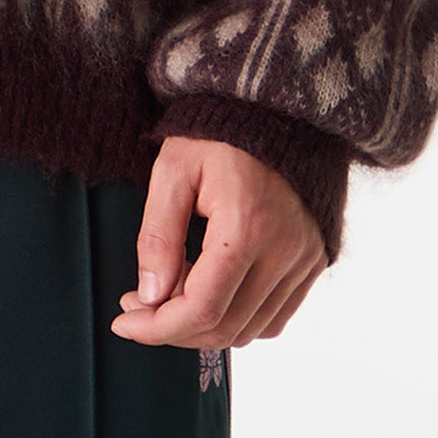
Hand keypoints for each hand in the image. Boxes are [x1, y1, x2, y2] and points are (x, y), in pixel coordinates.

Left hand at [110, 137, 325, 350]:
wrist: (274, 106)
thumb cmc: (218, 133)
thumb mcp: (174, 169)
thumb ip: (158, 235)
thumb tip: (150, 297)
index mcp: (246, 226)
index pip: (201, 309)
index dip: (156, 329)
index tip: (123, 323)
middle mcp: (283, 251)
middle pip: (224, 329)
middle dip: (172, 330)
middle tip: (139, 307)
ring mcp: (304, 260)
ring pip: (249, 331)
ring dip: (203, 327)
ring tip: (171, 292)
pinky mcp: (314, 262)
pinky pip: (274, 319)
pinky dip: (238, 321)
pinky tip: (210, 293)